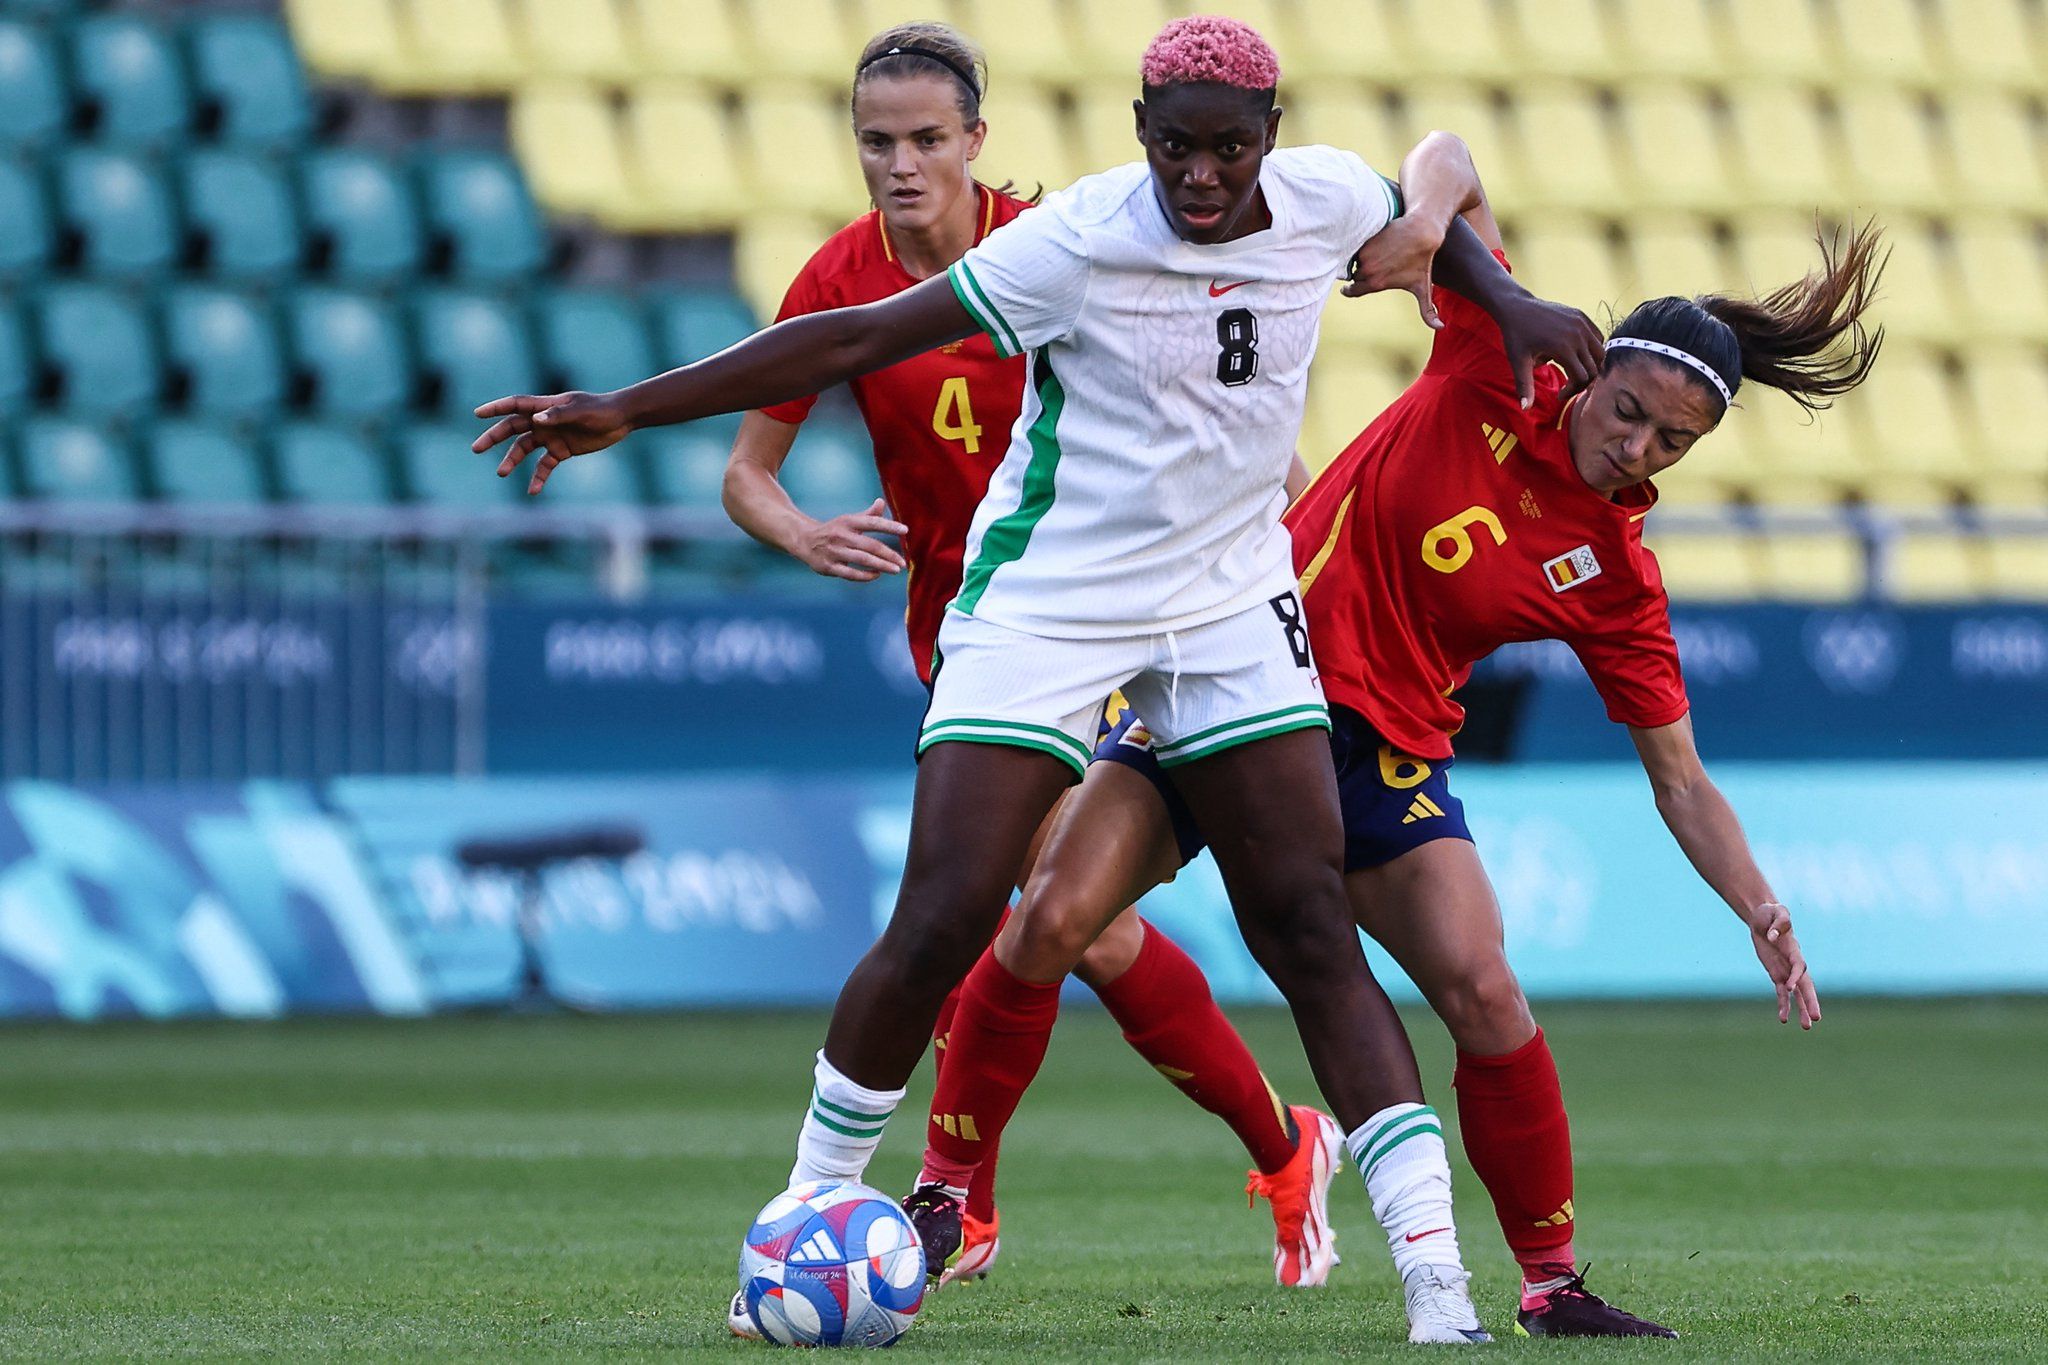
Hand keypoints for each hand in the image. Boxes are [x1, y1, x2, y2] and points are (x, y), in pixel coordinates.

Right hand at [472, 391, 634, 494]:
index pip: (516, 405)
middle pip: (512, 428)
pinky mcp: (561, 451)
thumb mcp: (581, 411)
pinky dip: (538, 477)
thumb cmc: (601, 410)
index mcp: (545, 406)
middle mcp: (543, 420)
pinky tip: (533, 491)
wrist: (621, 419)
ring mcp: (551, 436)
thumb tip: (536, 419)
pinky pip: (545, 466)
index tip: (478, 414)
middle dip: (494, 437)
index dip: (496, 408)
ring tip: (501, 473)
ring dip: (512, 460)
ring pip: (524, 448)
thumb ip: (558, 415)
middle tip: (476, 448)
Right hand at [797, 498, 908, 581]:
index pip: (872, 522)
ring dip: (881, 565)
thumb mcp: (848, 520)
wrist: (804, 540)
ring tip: (895, 570)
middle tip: (903, 563)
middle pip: (870, 545)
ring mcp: (834, 552)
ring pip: (862, 560)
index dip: (889, 525)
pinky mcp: (829, 567)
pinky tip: (877, 575)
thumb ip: (868, 515)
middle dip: (889, 554)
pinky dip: (865, 576)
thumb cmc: (833, 530)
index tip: (905, 530)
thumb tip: (882, 502)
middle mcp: (841, 535)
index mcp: (848, 522)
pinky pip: (850, 573)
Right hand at [1342, 217, 1447, 326]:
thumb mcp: (1424, 288)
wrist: (1422, 233)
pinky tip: (1377, 247)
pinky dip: (1362, 248)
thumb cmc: (1423, 262)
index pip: (1352, 291)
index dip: (1349, 291)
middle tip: (1375, 269)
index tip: (1347, 290)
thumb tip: (1440, 327)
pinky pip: (1357, 247)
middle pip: (1355, 276)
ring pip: (1355, 261)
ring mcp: (1365, 254)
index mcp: (1376, 283)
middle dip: (1361, 275)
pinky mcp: (1366, 240)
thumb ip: (1428, 312)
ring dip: (1362, 261)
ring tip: (1378, 257)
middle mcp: (1368, 270)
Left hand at [1491, 296, 1605, 410]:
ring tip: (1574, 372)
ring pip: (1600, 353)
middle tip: (1567, 387)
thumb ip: (1525, 386)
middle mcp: (1577, 335)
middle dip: (1582, 382)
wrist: (1517, 307)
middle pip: (1594, 368)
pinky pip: (1597, 338)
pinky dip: (1593, 350)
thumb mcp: (1518, 362)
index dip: (1572, 391)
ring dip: (1591, 366)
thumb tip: (1525, 409)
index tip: (1559, 394)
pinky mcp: (1582, 316)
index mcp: (1563, 348)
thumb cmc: (1515, 335)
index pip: (1582, 378)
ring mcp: (1582, 323)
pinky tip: (1577, 355)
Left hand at [1746, 901, 1820, 1029]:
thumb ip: (1779, 922)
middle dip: (1810, 1002)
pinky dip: (1783, 1004)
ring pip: (1797, 994)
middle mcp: (1794, 964)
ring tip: (1807, 1027)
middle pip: (1805, 986)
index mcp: (1794, 950)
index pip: (1799, 967)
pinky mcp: (1777, 974)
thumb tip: (1773, 937)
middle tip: (1816, 1018)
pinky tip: (1784, 1018)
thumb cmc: (1771, 913)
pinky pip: (1781, 993)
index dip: (1796, 977)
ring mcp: (1786, 971)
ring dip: (1801, 1009)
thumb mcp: (1776, 911)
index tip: (1789, 987)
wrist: (1763, 918)